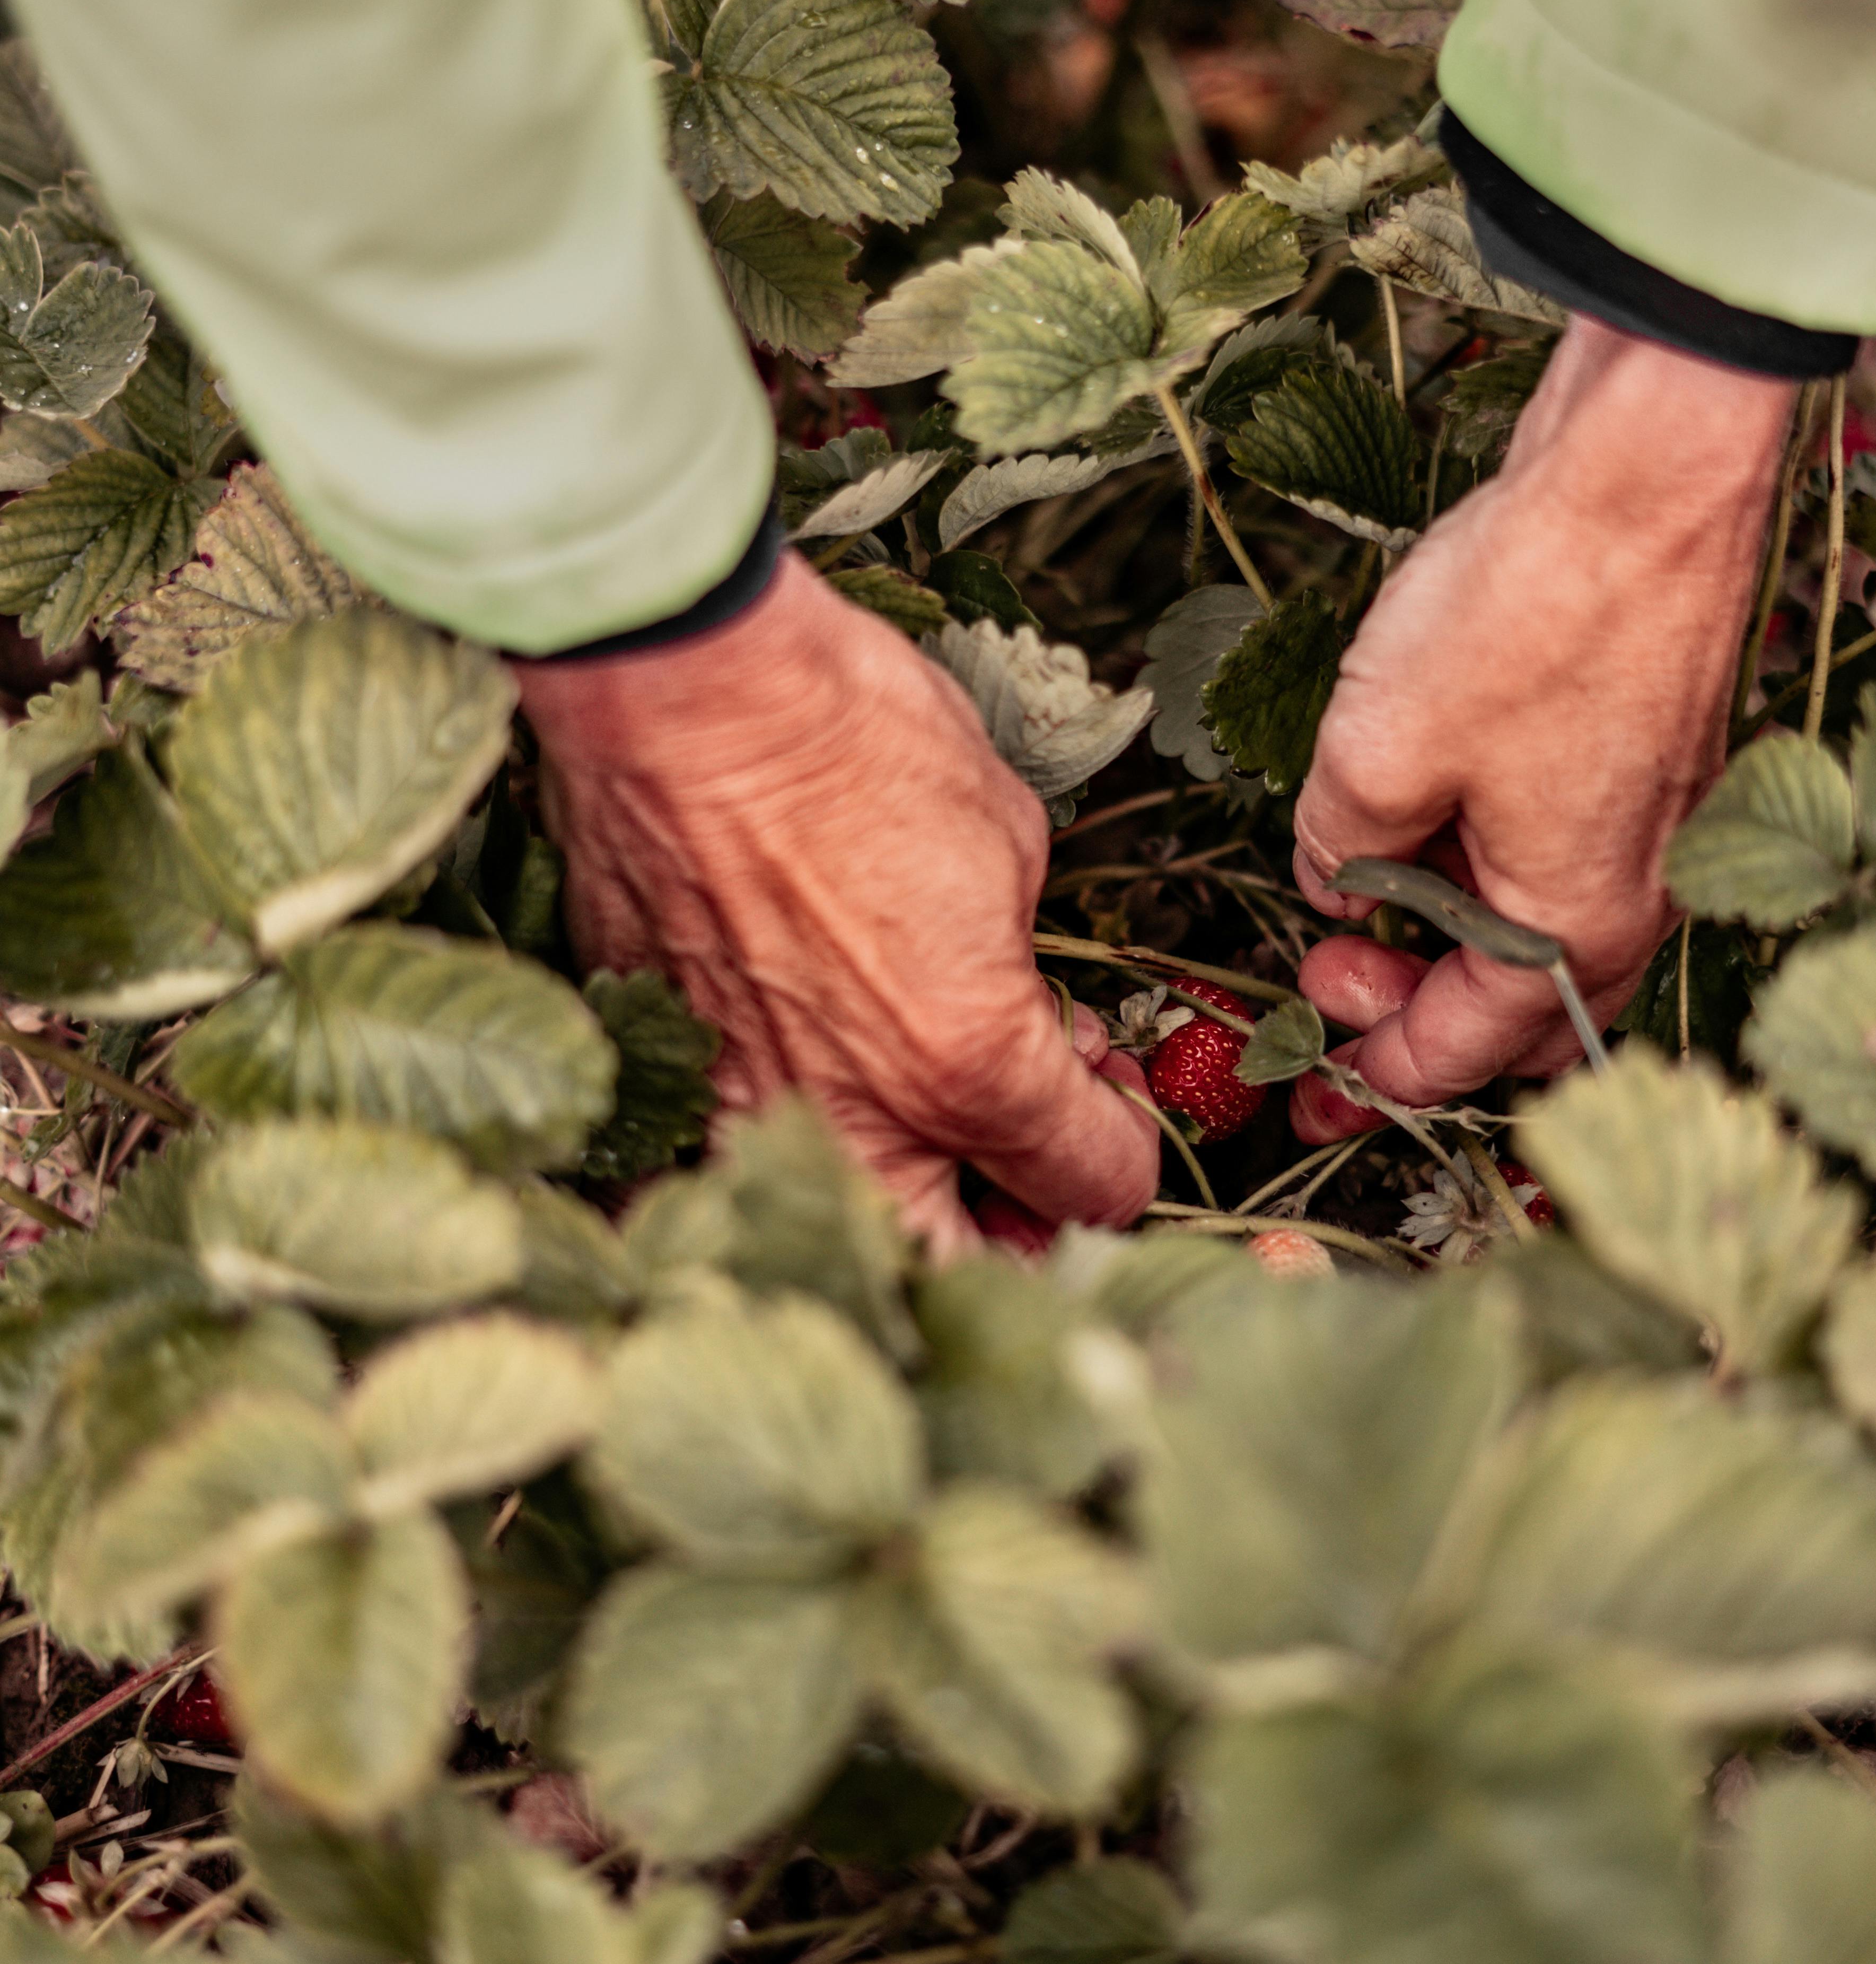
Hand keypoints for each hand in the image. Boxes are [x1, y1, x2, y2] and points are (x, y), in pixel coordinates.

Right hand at [512, 553, 1157, 1258]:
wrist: (686, 692)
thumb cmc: (857, 740)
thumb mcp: (1008, 845)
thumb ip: (1025, 970)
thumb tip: (1029, 1018)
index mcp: (970, 1066)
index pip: (1096, 1186)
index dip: (1123, 1144)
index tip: (1108, 1103)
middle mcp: (854, 1122)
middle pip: (964, 1271)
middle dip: (1014, 1232)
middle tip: (1026, 1166)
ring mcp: (744, 1111)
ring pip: (840, 1231)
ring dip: (893, 1200)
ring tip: (917, 1129)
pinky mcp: (665, 1077)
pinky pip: (735, 1160)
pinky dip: (786, 1140)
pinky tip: (807, 1072)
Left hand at [1290, 317, 1795, 1108]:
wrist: (1647, 474)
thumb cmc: (1524, 617)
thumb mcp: (1375, 754)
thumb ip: (1339, 843)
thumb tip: (1336, 879)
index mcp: (1574, 927)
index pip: (1462, 1049)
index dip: (1373, 1077)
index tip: (1306, 1090)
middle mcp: (1635, 891)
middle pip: (1511, 1001)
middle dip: (1410, 1005)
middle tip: (1322, 978)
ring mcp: (1654, 819)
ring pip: (1531, 915)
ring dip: (1441, 919)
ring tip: (1353, 882)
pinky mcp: (1650, 750)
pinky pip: (1555, 842)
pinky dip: (1480, 851)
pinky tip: (1416, 805)